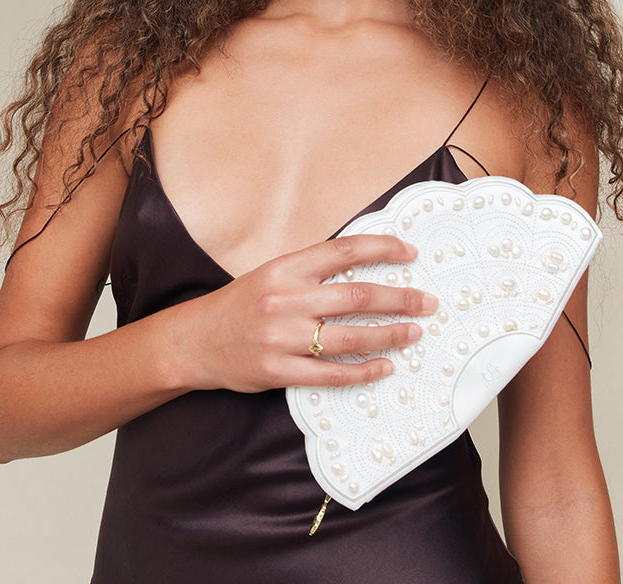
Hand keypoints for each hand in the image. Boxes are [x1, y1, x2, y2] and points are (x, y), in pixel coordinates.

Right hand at [181, 234, 437, 392]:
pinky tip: (384, 367)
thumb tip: (365, 266)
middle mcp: (286, 300)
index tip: (410, 253)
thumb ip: (312, 271)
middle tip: (428, 302)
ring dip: (389, 335)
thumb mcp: (273, 274)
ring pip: (349, 338)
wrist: (194, 340)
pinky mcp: (278, 371)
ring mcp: (282, 338)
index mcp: (285, 269)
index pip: (343, 250)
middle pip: (357, 297)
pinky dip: (362, 372)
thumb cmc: (240, 304)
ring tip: (414, 333)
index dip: (381, 249)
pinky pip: (330, 374)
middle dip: (400, 299)